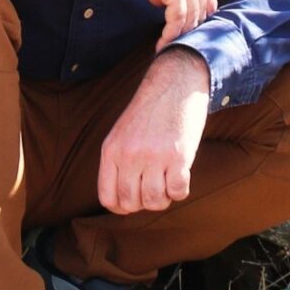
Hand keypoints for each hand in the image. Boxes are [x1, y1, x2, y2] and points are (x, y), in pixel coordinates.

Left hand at [97, 49, 210, 213]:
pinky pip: (178, 192)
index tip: (135, 200)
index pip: (108, 198)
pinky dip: (181, 190)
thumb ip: (117, 163)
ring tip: (167, 180)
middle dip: (144, 202)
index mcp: (111, 150)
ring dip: (164, 198)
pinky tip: (181, 174)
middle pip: (131, 203)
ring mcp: (153, 156)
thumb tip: (121, 203)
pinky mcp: (178, 155)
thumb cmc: (149, 112)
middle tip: (155, 185)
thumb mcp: (121, 134)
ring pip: (154, 202)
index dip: (122, 207)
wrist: (174, 83)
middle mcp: (129, 155)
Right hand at [104, 0, 216, 47]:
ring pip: (190, 18)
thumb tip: (158, 3)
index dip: (199, 16)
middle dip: (189, 31)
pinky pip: (177, 19)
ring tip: (168, 49)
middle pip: (200, 12)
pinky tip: (162, 44)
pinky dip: (171, 34)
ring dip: (179, 36)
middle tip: (177, 46)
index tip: (189, 31)